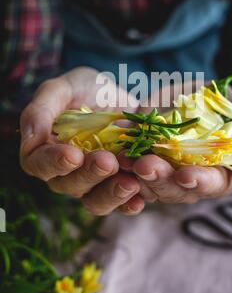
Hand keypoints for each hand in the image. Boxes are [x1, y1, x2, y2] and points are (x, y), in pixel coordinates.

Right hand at [20, 67, 142, 214]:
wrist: (123, 96)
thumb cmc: (85, 89)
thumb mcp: (64, 88)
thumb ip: (42, 109)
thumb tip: (30, 139)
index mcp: (45, 150)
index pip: (39, 163)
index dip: (54, 162)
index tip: (73, 155)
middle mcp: (65, 173)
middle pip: (69, 185)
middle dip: (89, 174)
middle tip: (107, 161)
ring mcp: (93, 183)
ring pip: (95, 200)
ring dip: (111, 194)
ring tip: (129, 182)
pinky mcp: (117, 185)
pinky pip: (121, 203)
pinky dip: (129, 204)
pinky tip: (139, 199)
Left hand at [107, 85, 231, 214]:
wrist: (178, 93)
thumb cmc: (213, 102)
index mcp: (217, 173)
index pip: (211, 185)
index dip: (199, 182)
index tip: (185, 173)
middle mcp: (188, 181)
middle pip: (176, 190)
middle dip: (161, 178)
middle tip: (146, 165)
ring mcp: (161, 177)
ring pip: (149, 187)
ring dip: (137, 176)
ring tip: (126, 159)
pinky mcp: (137, 169)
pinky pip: (128, 178)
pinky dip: (120, 171)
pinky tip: (115, 159)